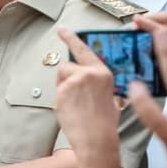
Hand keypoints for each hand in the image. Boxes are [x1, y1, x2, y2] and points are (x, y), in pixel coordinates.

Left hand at [54, 28, 123, 154]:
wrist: (97, 138)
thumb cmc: (104, 123)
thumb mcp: (109, 97)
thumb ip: (96, 84)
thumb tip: (84, 82)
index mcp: (104, 73)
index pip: (85, 51)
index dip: (72, 39)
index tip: (62, 29)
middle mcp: (91, 72)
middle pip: (67, 66)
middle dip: (65, 78)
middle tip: (70, 93)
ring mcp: (77, 79)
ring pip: (60, 78)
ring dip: (63, 88)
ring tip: (74, 105)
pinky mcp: (65, 88)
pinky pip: (57, 90)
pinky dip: (60, 99)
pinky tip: (70, 110)